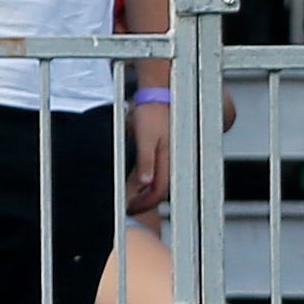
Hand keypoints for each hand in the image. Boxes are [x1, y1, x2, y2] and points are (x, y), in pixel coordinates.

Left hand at [127, 97, 170, 214]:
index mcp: (170, 160)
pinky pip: (163, 174)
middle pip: (162, 192)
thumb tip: (146, 183)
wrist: (163, 96)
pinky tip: (142, 181)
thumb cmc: (152, 113)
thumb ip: (145, 160)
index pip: (158, 193)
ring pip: (163, 184)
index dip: (142, 204)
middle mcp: (176, 162)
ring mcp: (176, 158)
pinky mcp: (173, 153)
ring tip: (132, 195)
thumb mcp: (145, 137)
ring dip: (148, 193)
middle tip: (127, 205)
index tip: (127, 207)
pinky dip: (152, 182)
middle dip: (145, 202)